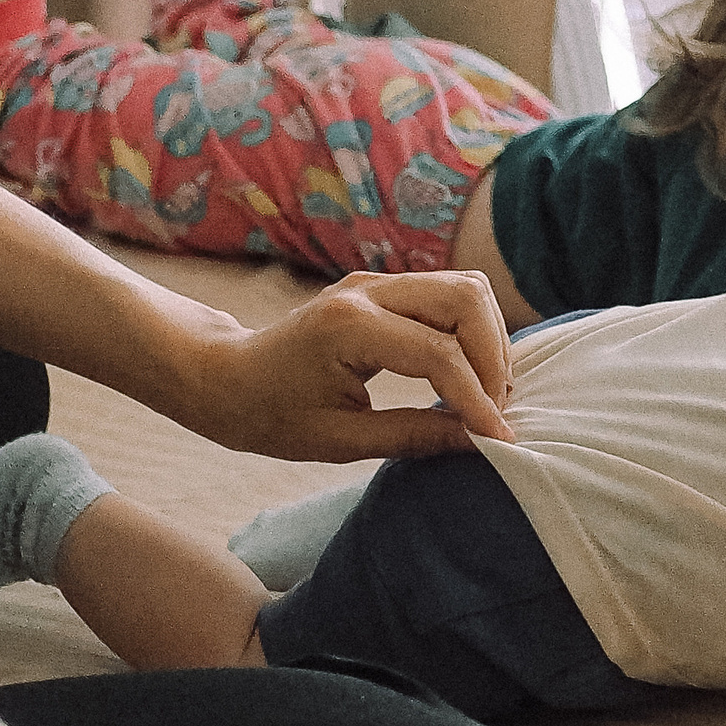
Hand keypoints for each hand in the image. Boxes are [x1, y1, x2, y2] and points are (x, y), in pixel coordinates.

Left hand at [188, 272, 513, 460]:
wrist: (226, 376)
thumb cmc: (270, 414)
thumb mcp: (337, 441)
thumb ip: (412, 436)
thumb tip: (478, 442)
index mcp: (349, 327)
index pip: (438, 353)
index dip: (476, 398)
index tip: (499, 439)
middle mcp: (368, 291)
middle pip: (466, 298)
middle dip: (494, 356)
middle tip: (494, 410)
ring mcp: (376, 283)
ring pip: (465, 288)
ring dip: (488, 339)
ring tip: (485, 394)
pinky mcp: (384, 288)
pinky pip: (448, 294)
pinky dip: (472, 331)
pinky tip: (469, 374)